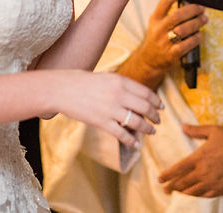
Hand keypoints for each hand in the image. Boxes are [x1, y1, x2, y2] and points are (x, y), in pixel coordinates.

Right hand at [42, 70, 162, 147]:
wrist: (62, 90)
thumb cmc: (83, 82)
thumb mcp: (106, 77)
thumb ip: (122, 85)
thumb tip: (137, 96)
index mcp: (120, 81)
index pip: (145, 93)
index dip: (156, 101)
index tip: (161, 107)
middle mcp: (119, 94)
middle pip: (145, 107)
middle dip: (154, 116)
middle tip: (158, 121)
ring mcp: (111, 109)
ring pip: (137, 122)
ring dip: (147, 128)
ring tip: (151, 131)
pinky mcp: (102, 122)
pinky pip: (122, 134)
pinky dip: (131, 141)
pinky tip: (136, 145)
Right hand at [119, 0, 206, 88]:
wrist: (148, 61)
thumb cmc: (157, 38)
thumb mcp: (157, 23)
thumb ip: (169, 13)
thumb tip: (189, 1)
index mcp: (155, 19)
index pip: (164, 3)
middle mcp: (158, 29)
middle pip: (177, 16)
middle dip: (192, 10)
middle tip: (202, 8)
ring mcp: (164, 42)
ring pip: (182, 30)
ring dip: (196, 23)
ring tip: (204, 19)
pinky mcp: (171, 54)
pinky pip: (185, 45)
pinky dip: (195, 39)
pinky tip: (199, 35)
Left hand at [158, 125, 222, 197]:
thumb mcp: (213, 131)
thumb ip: (196, 130)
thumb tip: (182, 126)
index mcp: (198, 157)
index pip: (177, 169)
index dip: (167, 175)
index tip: (159, 179)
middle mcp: (202, 172)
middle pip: (182, 183)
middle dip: (171, 187)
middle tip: (165, 190)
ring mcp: (211, 182)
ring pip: (192, 191)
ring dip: (182, 193)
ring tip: (176, 193)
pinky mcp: (220, 189)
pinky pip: (204, 196)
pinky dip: (196, 196)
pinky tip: (193, 195)